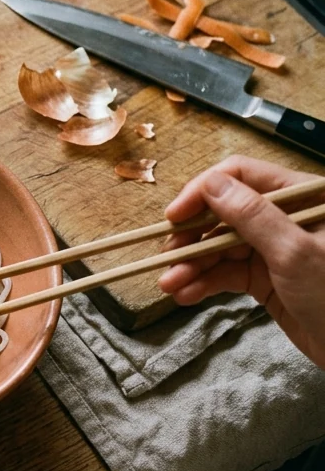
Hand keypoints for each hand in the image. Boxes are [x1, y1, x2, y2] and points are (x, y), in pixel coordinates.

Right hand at [159, 155, 324, 368]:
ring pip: (220, 246)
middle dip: (192, 236)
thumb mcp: (296, 254)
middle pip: (224, 213)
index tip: (175, 216)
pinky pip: (226, 273)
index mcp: (303, 197)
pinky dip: (204, 282)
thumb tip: (211, 185)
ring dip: (191, 264)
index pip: (242, 176)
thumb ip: (253, 216)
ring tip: (169, 284)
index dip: (204, 192)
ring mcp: (274, 248)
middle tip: (166, 256)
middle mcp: (286, 217)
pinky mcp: (266, 278)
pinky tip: (185, 294)